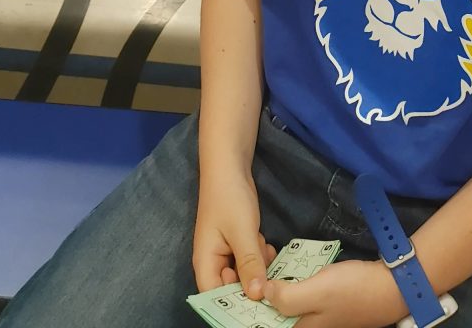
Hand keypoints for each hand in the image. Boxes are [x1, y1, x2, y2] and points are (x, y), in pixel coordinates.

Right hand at [193, 171, 276, 298]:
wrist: (230, 167)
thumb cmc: (230, 198)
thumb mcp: (242, 232)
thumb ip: (249, 264)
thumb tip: (257, 296)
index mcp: (205, 264)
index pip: (216, 298)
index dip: (235, 304)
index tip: (258, 303)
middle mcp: (214, 262)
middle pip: (233, 288)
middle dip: (252, 281)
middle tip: (264, 266)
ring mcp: (226, 253)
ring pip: (245, 274)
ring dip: (258, 265)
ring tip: (263, 246)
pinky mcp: (238, 243)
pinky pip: (250, 260)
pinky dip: (260, 255)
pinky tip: (265, 242)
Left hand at [263, 259, 406, 327]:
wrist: (393, 286)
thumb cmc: (354, 291)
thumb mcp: (317, 292)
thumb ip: (287, 296)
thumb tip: (261, 293)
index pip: (269, 325)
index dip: (255, 309)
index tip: (243, 286)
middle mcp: (310, 327)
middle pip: (278, 315)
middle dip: (266, 295)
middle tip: (258, 269)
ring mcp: (321, 315)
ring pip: (290, 304)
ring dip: (279, 287)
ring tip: (269, 264)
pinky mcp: (329, 302)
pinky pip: (303, 295)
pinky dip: (294, 283)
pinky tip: (291, 267)